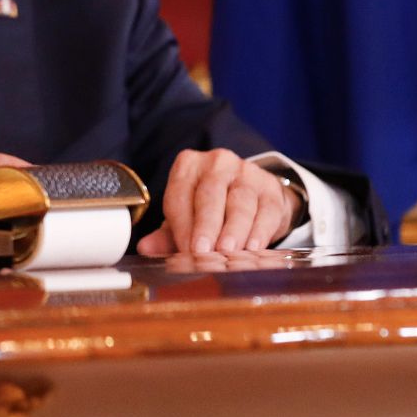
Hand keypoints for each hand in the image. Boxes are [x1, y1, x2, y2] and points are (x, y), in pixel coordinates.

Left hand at [136, 149, 294, 254]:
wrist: (254, 198)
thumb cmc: (212, 209)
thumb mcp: (186, 217)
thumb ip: (165, 234)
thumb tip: (146, 248)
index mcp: (188, 166)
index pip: (179, 195)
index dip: (181, 225)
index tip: (184, 250)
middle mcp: (217, 163)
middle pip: (209, 196)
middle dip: (206, 227)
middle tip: (203, 252)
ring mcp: (247, 173)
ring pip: (240, 203)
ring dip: (233, 231)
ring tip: (227, 252)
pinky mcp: (271, 188)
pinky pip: (266, 210)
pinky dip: (260, 231)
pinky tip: (254, 248)